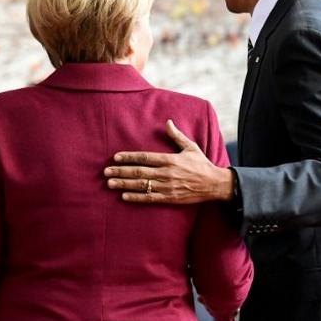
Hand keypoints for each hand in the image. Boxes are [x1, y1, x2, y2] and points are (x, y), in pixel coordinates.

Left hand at [104, 120, 234, 203]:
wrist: (215, 184)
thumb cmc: (202, 164)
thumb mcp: (190, 147)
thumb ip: (176, 135)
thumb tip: (167, 122)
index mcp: (169, 160)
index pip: (144, 157)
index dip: (129, 157)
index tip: (115, 157)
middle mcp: (166, 173)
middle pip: (138, 172)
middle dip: (120, 171)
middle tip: (106, 172)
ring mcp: (167, 186)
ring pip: (141, 185)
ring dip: (124, 184)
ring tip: (110, 183)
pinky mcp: (170, 198)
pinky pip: (149, 198)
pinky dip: (136, 198)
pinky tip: (124, 197)